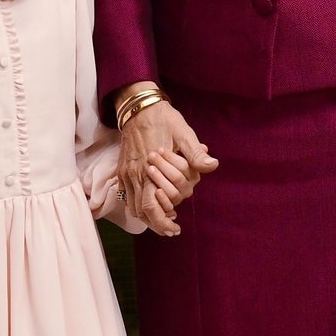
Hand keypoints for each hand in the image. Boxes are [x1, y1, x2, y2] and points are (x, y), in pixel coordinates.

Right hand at [117, 96, 216, 235]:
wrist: (139, 106)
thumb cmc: (164, 120)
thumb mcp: (184, 133)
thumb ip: (195, 154)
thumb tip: (213, 166)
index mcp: (149, 169)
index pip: (152, 207)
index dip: (163, 222)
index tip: (176, 228)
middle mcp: (135, 174)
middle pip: (141, 212)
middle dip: (157, 224)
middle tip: (172, 229)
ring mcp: (126, 173)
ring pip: (133, 206)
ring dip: (148, 216)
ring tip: (164, 218)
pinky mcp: (122, 169)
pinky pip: (127, 195)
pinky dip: (138, 205)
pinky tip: (152, 203)